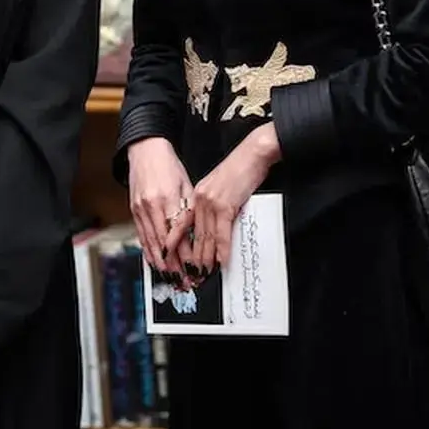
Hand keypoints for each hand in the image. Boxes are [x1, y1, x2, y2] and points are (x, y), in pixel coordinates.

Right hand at [127, 136, 193, 275]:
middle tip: (184, 280)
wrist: (145, 151)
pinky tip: (155, 264)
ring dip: (162, 264)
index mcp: (169, 197)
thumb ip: (190, 211)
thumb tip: (197, 235)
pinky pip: (141, 236)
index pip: (179, 232)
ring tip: (171, 278)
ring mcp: (140, 209)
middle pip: (164, 243)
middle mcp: (152, 205)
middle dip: (174, 265)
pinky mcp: (134, 211)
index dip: (186, 252)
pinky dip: (149, 252)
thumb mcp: (187, 186)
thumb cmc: (168, 166)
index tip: (194, 266)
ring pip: (151, 243)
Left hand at [189, 123, 281, 275]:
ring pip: (206, 237)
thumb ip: (213, 206)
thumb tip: (213, 227)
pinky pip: (222, 233)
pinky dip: (222, 250)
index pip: (183, 224)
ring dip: (206, 258)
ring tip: (205, 273)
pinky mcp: (225, 205)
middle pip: (193, 234)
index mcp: (196, 195)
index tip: (175, 258)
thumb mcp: (219, 188)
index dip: (178, 243)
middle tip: (192, 274)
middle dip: (193, 257)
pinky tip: (222, 261)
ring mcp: (211, 202)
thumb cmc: (240, 169)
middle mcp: (199, 199)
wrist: (253, 154)